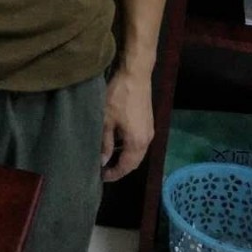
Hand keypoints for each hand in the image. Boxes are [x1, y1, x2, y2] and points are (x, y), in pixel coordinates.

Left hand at [100, 68, 153, 182]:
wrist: (135, 74)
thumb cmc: (118, 97)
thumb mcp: (106, 120)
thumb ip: (105, 143)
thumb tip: (103, 161)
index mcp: (137, 142)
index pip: (127, 166)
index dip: (115, 174)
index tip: (102, 177)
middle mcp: (147, 139)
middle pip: (135, 161)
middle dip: (120, 168)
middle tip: (104, 170)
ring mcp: (149, 130)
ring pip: (137, 152)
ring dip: (124, 157)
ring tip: (108, 158)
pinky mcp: (148, 122)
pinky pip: (139, 142)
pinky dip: (128, 147)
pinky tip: (116, 143)